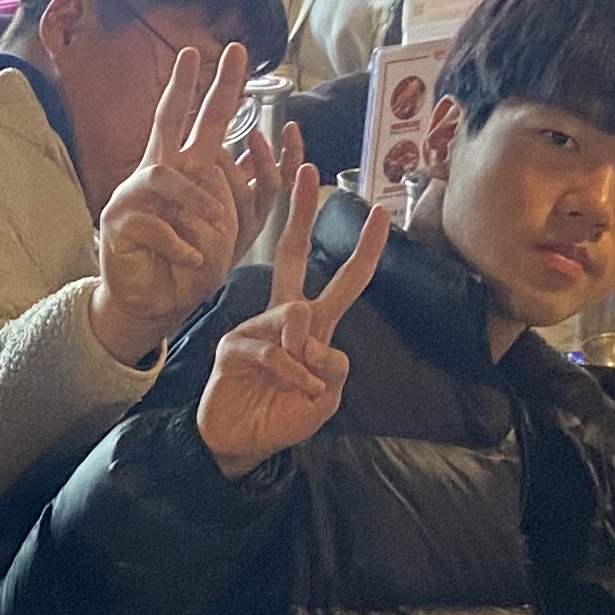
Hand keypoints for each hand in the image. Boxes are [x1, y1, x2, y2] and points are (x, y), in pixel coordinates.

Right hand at [89, 43, 265, 365]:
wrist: (154, 305)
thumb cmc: (190, 263)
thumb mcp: (232, 226)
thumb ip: (247, 190)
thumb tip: (262, 148)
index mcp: (184, 170)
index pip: (200, 120)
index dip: (214, 87)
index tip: (228, 51)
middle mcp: (156, 173)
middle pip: (167, 119)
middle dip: (184, 87)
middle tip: (195, 53)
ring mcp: (132, 196)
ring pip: (165, 176)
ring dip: (198, 203)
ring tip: (213, 230)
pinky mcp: (119, 224)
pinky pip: (159, 225)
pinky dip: (182, 246)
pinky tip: (191, 260)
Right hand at [194, 156, 388, 478]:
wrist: (239, 445)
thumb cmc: (282, 418)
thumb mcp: (327, 398)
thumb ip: (334, 368)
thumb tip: (315, 338)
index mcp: (311, 326)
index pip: (342, 281)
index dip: (364, 250)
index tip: (381, 214)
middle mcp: (283, 317)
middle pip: (292, 253)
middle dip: (302, 211)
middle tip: (307, 169)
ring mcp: (256, 327)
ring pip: (296, 315)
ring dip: (306, 355)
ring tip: (303, 387)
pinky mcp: (234, 345)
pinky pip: (276, 349)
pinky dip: (292, 373)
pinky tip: (294, 389)